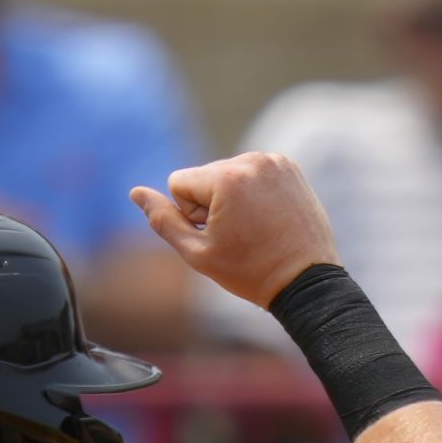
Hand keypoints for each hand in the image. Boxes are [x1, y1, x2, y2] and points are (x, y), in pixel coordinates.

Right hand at [132, 153, 340, 311]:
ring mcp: (273, 161)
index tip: (217, 234)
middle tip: (240, 235)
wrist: (306, 282)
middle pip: (204, 176)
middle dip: (211, 204)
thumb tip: (136, 193)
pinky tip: (269, 217)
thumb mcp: (197, 253)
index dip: (190, 214)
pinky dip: (254, 192)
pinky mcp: (288, 166)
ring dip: (233, 197)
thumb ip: (163, 221)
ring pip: (228, 174)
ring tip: (256, 227)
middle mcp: (250, 160)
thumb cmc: (250, 273)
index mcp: (225, 178)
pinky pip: (253, 172)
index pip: (179, 182)